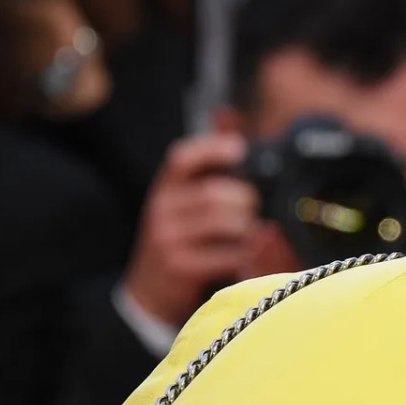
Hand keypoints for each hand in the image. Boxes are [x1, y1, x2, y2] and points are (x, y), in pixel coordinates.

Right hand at [122, 133, 258, 327]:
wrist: (151, 292)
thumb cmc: (181, 239)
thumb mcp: (186, 198)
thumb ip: (209, 161)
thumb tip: (227, 112)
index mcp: (166, 188)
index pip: (182, 158)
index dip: (213, 148)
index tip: (240, 149)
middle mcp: (161, 209)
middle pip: (216, 193)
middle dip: (246, 200)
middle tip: (255, 210)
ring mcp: (168, 239)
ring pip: (226, 222)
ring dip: (249, 227)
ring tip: (251, 233)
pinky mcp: (180, 267)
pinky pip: (228, 254)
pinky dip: (246, 254)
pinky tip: (246, 255)